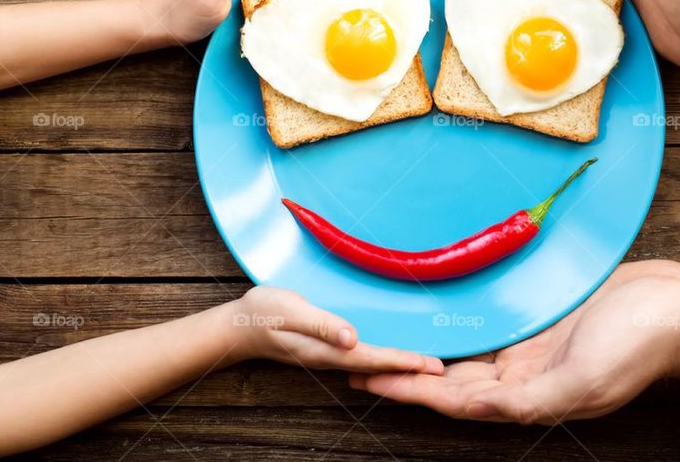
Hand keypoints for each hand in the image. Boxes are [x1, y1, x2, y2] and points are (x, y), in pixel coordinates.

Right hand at [224, 286, 443, 373]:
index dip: (402, 361)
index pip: (372, 358)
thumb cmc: (263, 313)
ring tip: (425, 362)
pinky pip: (361, 355)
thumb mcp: (291, 311)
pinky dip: (382, 355)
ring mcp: (329, 354)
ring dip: (398, 362)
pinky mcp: (327, 347)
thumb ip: (322, 325)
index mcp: (326, 351)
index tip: (429, 363)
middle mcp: (331, 357)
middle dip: (408, 366)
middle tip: (441, 366)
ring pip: (371, 362)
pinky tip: (392, 353)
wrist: (238, 325)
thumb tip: (352, 338)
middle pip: (377, 365)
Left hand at [349, 261, 679, 423]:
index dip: (410, 389)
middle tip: (361, 357)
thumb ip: (528, 401)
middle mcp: (523, 375)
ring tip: (390, 338)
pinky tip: (441, 312)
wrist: (675, 307)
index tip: (368, 378)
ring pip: (467, 351)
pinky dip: (462, 321)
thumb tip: (473, 411)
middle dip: (407, 369)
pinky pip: (491, 322)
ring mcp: (532, 346)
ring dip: (428, 347)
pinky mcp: (541, 318)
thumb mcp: (582, 382)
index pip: (454, 398)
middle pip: (451, 377)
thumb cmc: (637, 345)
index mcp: (529, 396)